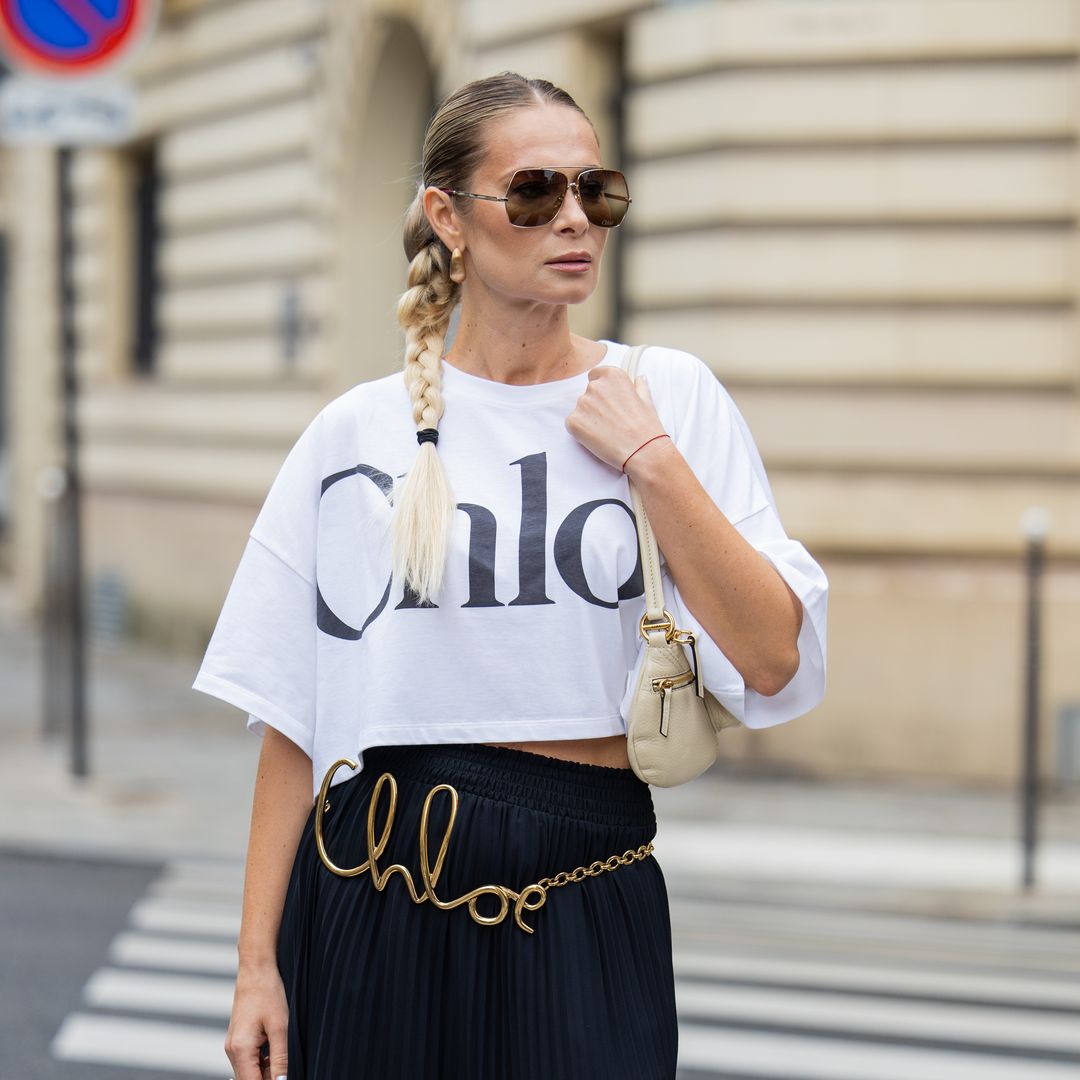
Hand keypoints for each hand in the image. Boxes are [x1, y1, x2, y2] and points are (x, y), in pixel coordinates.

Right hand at [225, 961, 288, 1079]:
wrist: (256, 970)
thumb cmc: (268, 993)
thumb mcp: (280, 1027)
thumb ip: (280, 1058)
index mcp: (240, 1050)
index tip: (284, 1078)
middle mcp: (232, 1050)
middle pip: (249, 1079)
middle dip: (268, 1078)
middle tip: (286, 1067)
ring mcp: (233, 1045)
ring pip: (250, 1071)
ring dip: (266, 1070)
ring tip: (282, 1052)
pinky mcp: (238, 1040)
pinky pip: (249, 1060)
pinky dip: (262, 1060)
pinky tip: (275, 1047)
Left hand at [565, 366, 667, 472]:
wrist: (642, 451)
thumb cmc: (646, 427)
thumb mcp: (647, 400)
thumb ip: (638, 387)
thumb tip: (638, 379)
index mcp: (612, 376)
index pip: (595, 375)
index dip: (601, 388)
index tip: (607, 400)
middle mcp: (595, 386)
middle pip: (588, 393)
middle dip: (596, 405)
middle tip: (610, 420)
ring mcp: (582, 404)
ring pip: (580, 409)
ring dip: (588, 418)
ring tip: (606, 431)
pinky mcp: (574, 422)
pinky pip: (572, 424)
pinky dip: (581, 431)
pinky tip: (597, 438)